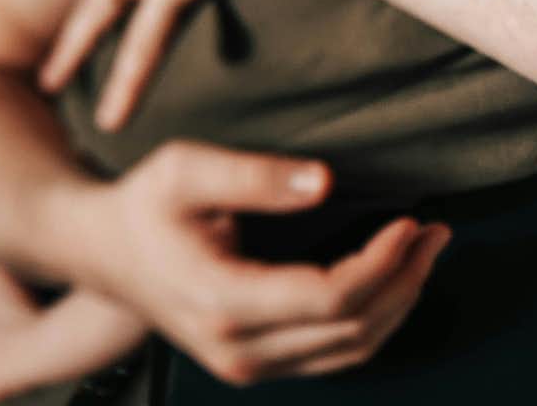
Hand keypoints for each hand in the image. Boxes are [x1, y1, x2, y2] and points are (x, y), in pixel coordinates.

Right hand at [51, 139, 449, 384]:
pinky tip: (393, 280)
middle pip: (350, 331)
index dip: (382, 263)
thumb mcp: (185, 170)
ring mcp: (245, 366)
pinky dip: (374, 321)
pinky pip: (333, 357)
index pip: (328, 299)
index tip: (410, 220)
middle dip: (405, 280)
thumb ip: (254, 176)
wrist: (100, 252)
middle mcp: (236, 350)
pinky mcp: (254, 365)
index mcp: (222, 302)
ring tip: (426, 250)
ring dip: (398, 302)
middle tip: (436, 231)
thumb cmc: (143, 206)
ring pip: (349, 353)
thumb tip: (323, 182)